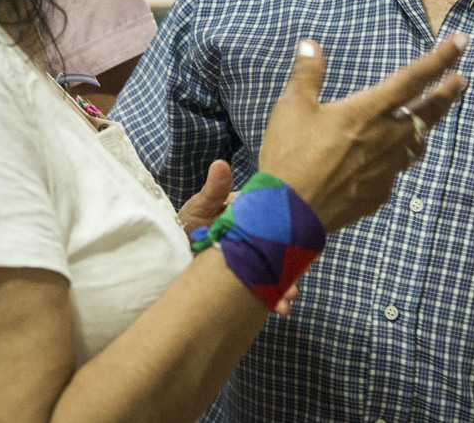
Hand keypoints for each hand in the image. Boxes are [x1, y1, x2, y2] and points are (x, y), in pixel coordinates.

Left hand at [177, 160, 300, 315]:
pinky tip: (278, 308)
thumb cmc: (187, 221)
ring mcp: (252, 257)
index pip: (276, 219)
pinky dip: (272, 296)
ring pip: (275, 269)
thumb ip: (214, 189)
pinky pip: (263, 285)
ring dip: (285, 284)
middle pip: (281, 249)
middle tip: (295, 280)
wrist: (171, 249)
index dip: (291, 231)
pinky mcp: (245, 275)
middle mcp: (257, 235)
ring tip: (287, 301)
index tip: (302, 243)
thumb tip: (220, 164)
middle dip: (291, 265)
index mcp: (252, 213)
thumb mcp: (201, 205)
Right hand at [259, 35, 467, 232]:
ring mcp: (386, 170)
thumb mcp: (292, 107)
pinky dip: (394, 160)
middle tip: (460, 81)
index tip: (461, 43)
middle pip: (428, 112)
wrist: (288, 214)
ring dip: (422, 128)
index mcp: (368, 112)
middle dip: (447, 93)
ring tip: (422, 121)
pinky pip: (394, 172)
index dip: (441, 58)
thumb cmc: (289, 156)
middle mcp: (385, 139)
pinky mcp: (378, 194)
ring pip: (416, 145)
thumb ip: (307, 74)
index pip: (413, 79)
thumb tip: (310, 45)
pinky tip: (382, 161)